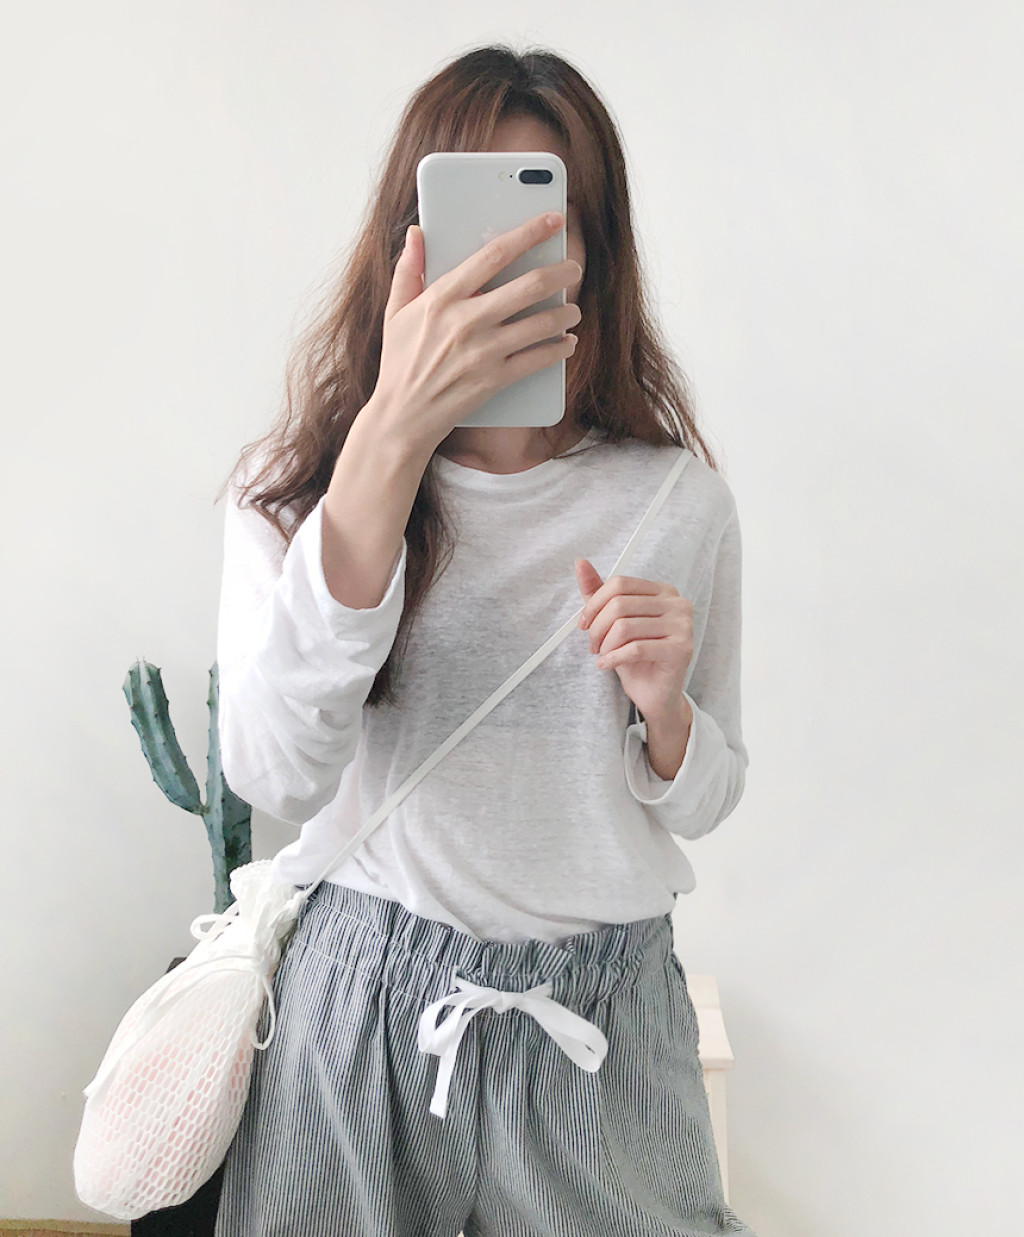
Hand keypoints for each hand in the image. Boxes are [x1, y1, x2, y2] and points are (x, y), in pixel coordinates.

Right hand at [368, 212, 582, 453]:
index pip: (494, 254)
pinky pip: (538, 360)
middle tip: (574, 269)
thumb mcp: (395, 312)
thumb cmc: (399, 361)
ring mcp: (483, 352)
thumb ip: (408, 270)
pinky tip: (567, 343)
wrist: (402, 416)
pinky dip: (558, 350)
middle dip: (560, 273)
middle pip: (528, 286)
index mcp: (442, 297)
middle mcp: (466, 321)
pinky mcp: (494, 380)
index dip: (529, 232)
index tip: (552, 220)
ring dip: (565, 313)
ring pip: (541, 324)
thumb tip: (416, 232)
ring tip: (573, 309)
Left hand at [574, 559, 693, 722]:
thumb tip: (580, 563)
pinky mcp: (681, 649)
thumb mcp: (613, 621)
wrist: (654, 692)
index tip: (584, 623)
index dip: (594, 604)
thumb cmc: (637, 656)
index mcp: (663, 591)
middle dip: (597, 628)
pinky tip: (607, 664)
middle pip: (620, 605)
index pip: (620, 584)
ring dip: (605, 645)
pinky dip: (614, 658)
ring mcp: (683, 626)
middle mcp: (677, 603)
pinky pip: (636, 648)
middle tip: (593, 645)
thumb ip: (598, 592)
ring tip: (602, 655)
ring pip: (625, 627)